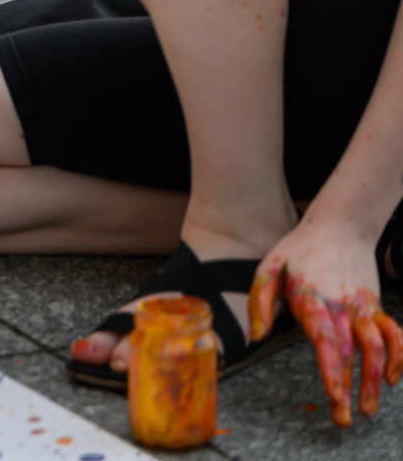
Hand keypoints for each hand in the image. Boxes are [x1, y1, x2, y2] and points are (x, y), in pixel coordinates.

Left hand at [250, 215, 402, 425]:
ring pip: (376, 349)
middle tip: (343, 419)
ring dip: (374, 381)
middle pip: (351, 353)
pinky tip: (392, 378)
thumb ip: (260, 303)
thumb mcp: (267, 268)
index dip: (332, 370)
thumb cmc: (297, 250)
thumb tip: (256, 338)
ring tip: (368, 410)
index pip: (325, 341)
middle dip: (349, 388)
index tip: (335, 396)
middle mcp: (342, 307)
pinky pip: (394, 334)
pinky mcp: (375, 306)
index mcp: (313, 300)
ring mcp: (363, 307)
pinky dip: (398, 356)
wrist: (339, 227)